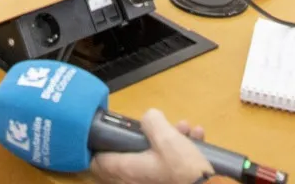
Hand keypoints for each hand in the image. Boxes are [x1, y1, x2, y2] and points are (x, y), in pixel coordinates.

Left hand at [90, 110, 213, 183]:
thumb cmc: (183, 169)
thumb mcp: (167, 137)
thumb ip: (152, 121)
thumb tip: (149, 118)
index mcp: (127, 170)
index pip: (98, 162)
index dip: (100, 144)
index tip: (109, 130)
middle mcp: (134, 181)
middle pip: (127, 155)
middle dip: (145, 136)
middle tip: (158, 126)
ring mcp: (150, 183)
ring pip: (152, 157)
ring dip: (168, 140)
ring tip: (185, 128)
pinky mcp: (168, 183)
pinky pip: (168, 166)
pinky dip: (179, 152)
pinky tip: (196, 138)